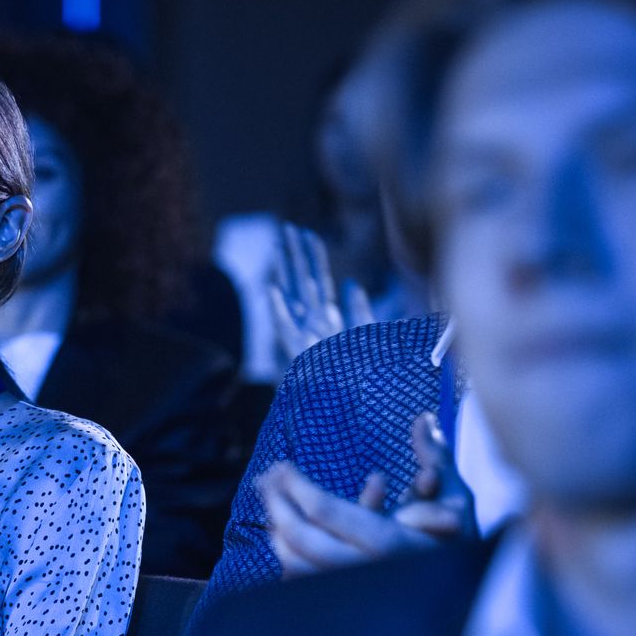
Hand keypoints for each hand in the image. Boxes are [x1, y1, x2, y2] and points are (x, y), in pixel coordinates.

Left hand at [261, 415, 474, 578]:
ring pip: (298, 568)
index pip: (327, 511)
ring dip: (279, 534)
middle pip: (303, 541)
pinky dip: (291, 563)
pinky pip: (305, 587)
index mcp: (394, 543)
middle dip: (277, 508)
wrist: (471, 597)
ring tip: (273, 507)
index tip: (281, 466)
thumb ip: (436, 458)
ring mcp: (356, 594)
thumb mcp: (457, 497)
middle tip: (266, 481)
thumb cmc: (464, 542)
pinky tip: (285, 540)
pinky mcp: (348, 607)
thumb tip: (423, 418)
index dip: (297, 486)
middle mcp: (370, 573)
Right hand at [267, 222, 376, 370]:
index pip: (317, 280)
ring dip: (286, 272)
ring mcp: (303, 336)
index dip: (313, 257)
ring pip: (293, 297)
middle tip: (286, 228)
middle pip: (302, 282)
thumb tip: (351, 284)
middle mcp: (312, 323)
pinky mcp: (299, 354)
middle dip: (295, 255)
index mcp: (327, 318)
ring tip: (279, 249)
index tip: (307, 233)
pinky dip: (279, 311)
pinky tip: (272, 291)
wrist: (351, 408)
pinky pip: (286, 329)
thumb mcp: (364, 338)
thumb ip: (357, 311)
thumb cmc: (357, 375)